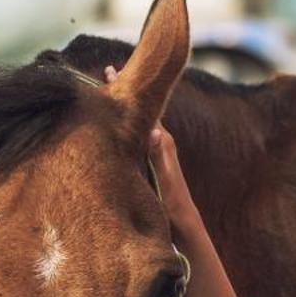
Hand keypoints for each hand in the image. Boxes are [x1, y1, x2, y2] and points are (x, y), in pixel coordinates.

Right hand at [103, 64, 197, 229]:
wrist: (187, 226)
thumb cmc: (175, 207)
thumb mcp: (165, 183)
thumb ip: (159, 156)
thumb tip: (155, 130)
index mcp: (161, 142)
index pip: (141, 108)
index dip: (125, 89)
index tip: (111, 70)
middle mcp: (160, 142)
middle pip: (139, 109)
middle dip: (124, 91)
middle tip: (108, 70)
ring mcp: (157, 151)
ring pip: (137, 121)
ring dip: (124, 106)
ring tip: (111, 90)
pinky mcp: (153, 162)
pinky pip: (136, 136)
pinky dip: (126, 125)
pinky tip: (117, 125)